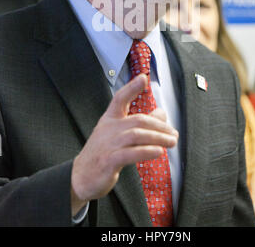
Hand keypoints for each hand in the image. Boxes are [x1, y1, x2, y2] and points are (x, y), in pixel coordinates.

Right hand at [70, 73, 177, 215]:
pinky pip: (131, 153)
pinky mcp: (109, 161)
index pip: (119, 98)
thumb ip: (138, 124)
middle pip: (137, 120)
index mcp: (109, 119)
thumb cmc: (102, 153)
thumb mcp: (118, 135)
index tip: (143, 78)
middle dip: (159, 125)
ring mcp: (108, 144)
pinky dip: (146, 151)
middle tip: (173, 133)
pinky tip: (158, 151)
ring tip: (171, 142)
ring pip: (137, 135)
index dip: (131, 87)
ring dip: (158, 138)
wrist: (81, 177)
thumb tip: (162, 114)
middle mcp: (108, 129)